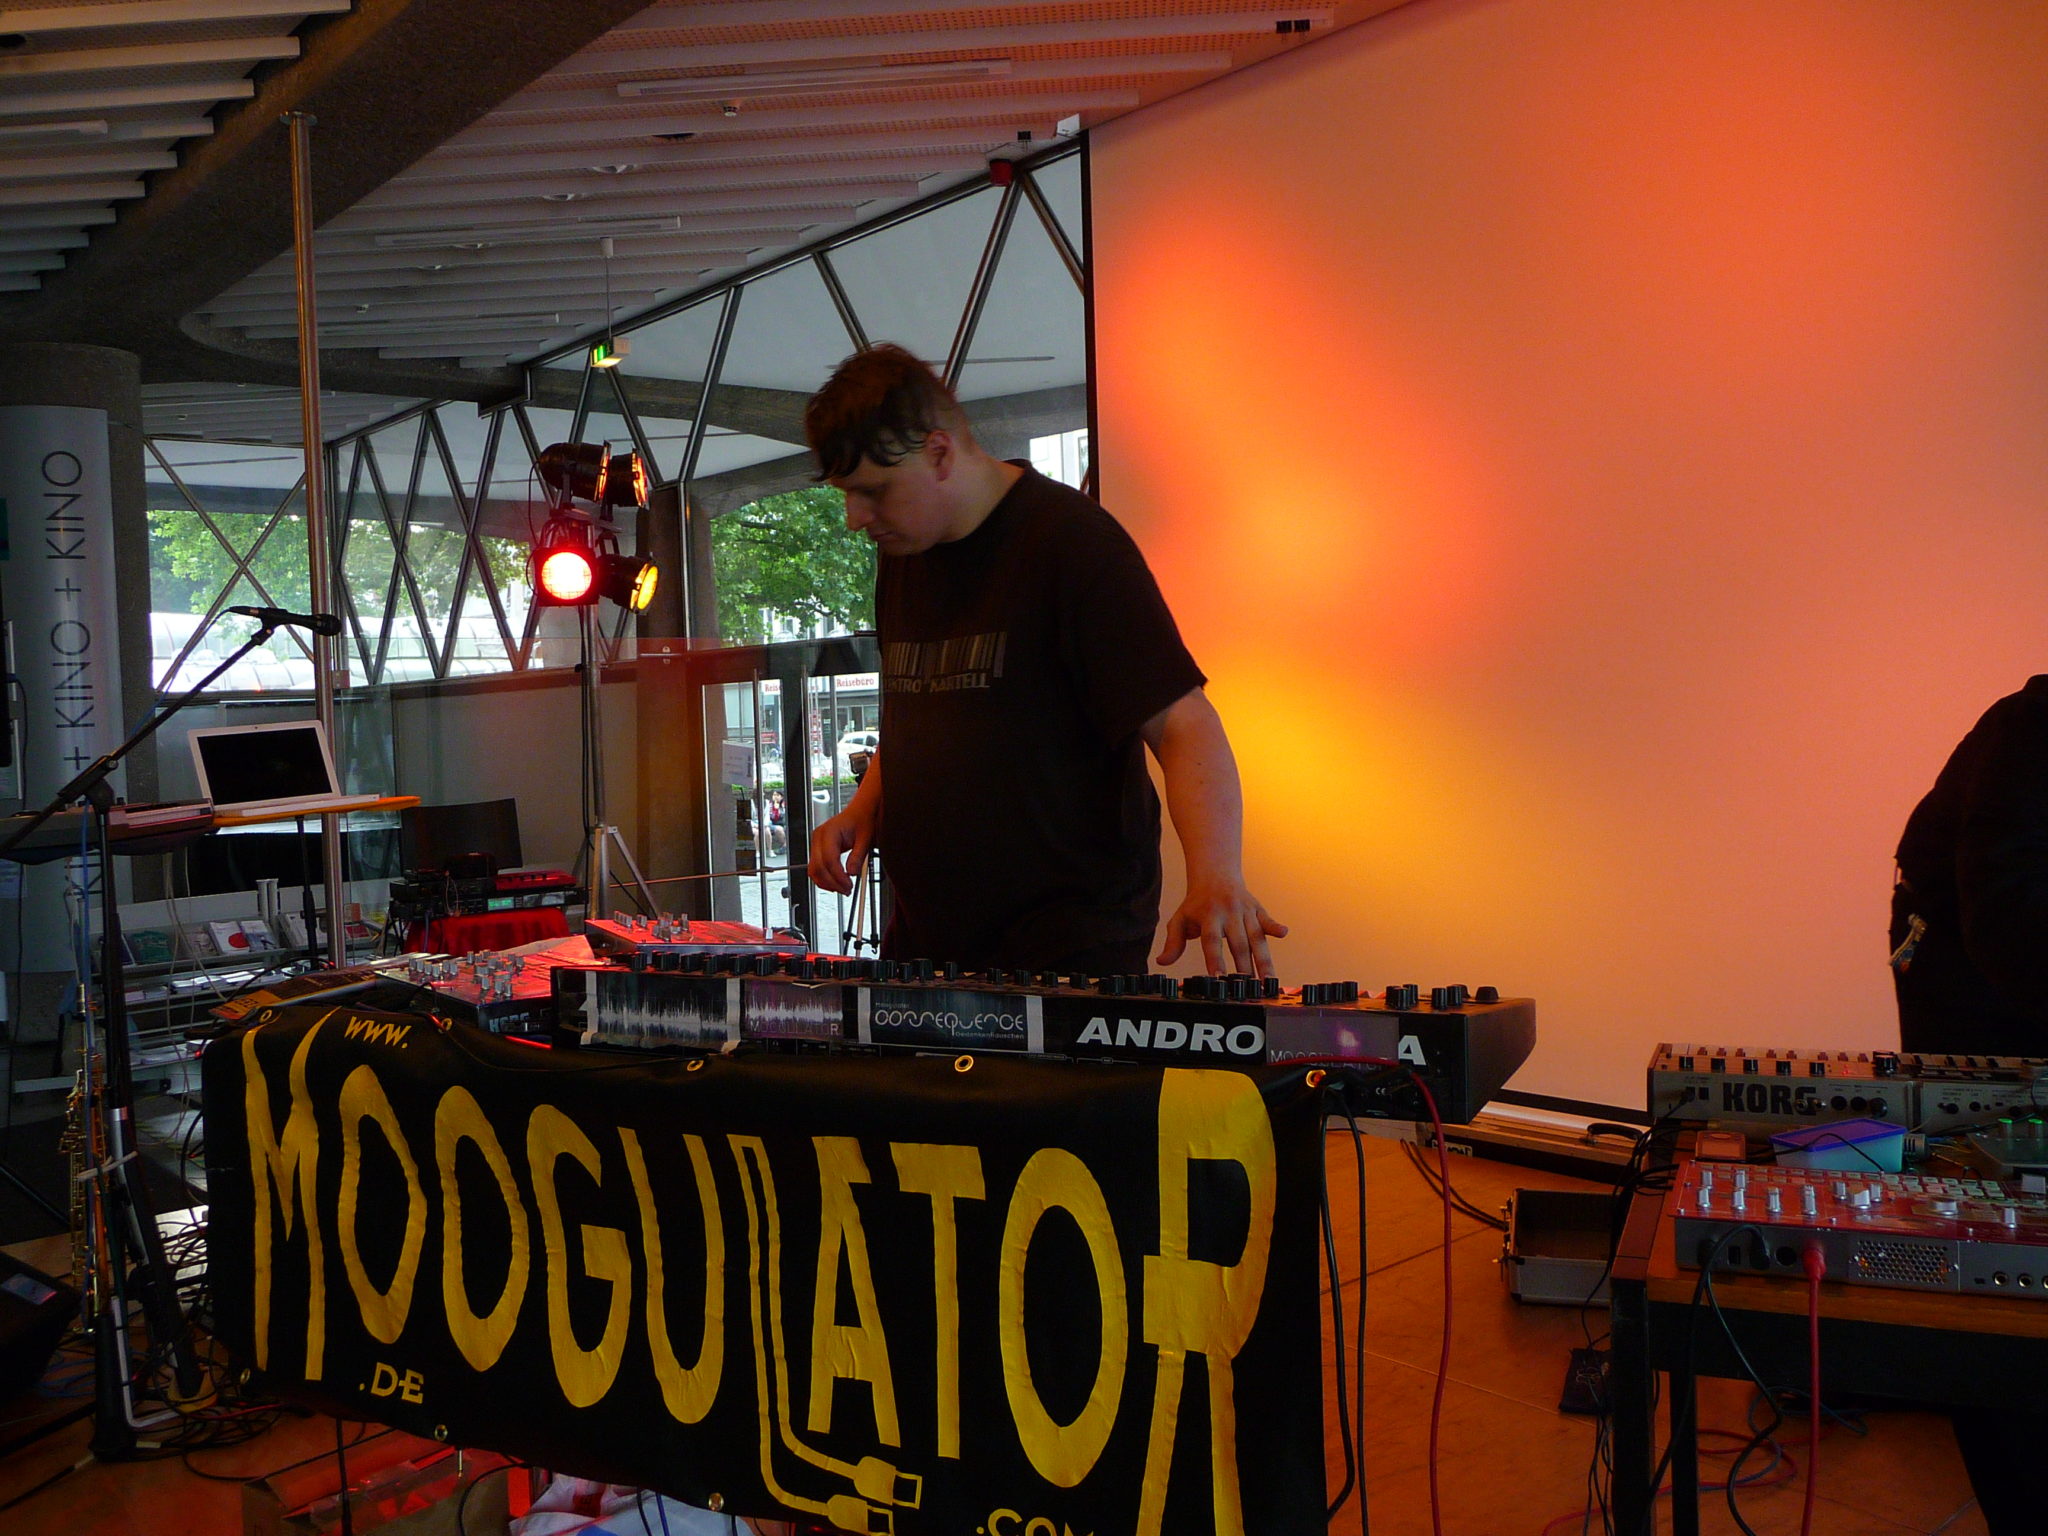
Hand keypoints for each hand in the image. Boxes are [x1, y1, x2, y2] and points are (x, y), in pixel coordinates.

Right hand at [808, 806, 874, 895]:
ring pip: (813, 870)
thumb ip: (857, 856)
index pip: (829, 860)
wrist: (860, 812)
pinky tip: (835, 883)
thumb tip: (852, 873)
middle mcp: (818, 837)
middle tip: (846, 890)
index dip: (838, 876)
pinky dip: (824, 878)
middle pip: (818, 867)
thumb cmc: (862, 820)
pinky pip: (816, 868)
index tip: (849, 885)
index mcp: (829, 832)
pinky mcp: (818, 849)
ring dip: (826, 883)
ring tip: (843, 888)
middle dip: (832, 883)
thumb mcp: (865, 838)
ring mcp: (816, 843)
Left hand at [1156, 879, 1288, 976]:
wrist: (1214, 874)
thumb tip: (1161, 962)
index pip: (1212, 941)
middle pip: (1237, 943)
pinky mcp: (1258, 909)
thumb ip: (1173, 942)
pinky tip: (1284, 933)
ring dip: (1263, 959)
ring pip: (1256, 937)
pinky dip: (1275, 926)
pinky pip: (1267, 919)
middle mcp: (1228, 912)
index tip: (1218, 978)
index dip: (1215, 959)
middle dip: (1243, 966)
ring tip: (1268, 981)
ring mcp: (1245, 910)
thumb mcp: (1180, 920)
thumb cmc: (1196, 904)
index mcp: (1208, 915)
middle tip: (1247, 989)